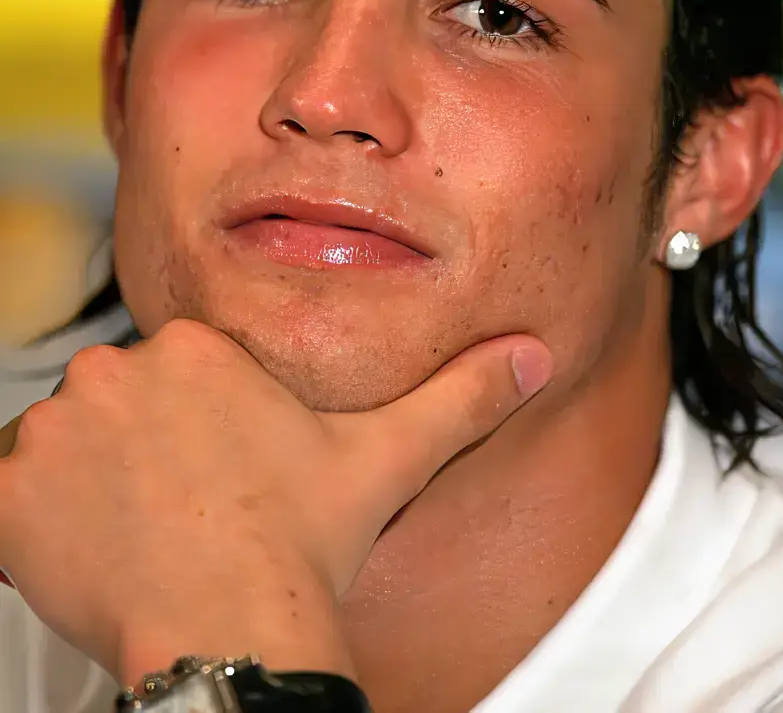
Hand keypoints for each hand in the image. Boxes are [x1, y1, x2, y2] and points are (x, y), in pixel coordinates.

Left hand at [0, 318, 550, 687]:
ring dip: (92, 485)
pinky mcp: (8, 496)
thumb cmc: (301, 546)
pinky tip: (97, 554)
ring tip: (148, 534)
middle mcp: (119, 373)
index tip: (218, 475)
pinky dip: (38, 525)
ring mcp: (57, 432)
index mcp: (198, 349)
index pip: (177, 374)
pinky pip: (11, 497)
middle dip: (143, 450)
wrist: (234, 632)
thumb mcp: (391, 457)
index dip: (197, 431)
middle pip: (119, 404)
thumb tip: (532, 355)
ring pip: (65, 446)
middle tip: (187, 508)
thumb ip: (460, 396)